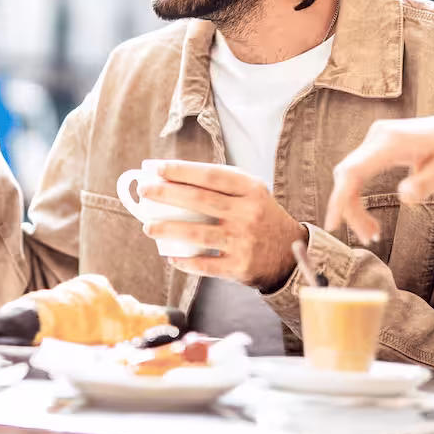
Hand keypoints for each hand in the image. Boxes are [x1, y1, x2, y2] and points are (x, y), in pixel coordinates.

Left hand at [139, 162, 306, 290]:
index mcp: (250, 189)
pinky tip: (170, 257)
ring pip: (197, 233)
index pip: (209, 175)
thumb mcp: (251, 194)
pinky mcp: (240, 266)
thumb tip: (173, 179)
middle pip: (199, 200)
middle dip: (166, 193)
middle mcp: (248, 213)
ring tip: (148, 227)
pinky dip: (185, 262)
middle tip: (144, 190)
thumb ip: (221, 185)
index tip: (155, 167)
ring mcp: (244, 241)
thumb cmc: (260, 217)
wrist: (290, 253)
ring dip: (168, 228)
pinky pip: (205, 264)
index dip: (180, 170)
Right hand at [324, 104, 433, 242]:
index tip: (332, 224)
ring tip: (372, 233)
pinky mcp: (376, 146)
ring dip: (354, 206)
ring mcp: (375, 139)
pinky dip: (359, 196)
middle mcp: (378, 136)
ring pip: (349, 176)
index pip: (354, 170)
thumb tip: (404, 197)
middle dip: (350, 210)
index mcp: (393, 141)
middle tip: (369, 238)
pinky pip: (357, 172)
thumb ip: (426, 183)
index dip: (340, 198)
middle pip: (347, 175)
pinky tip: (370, 217)